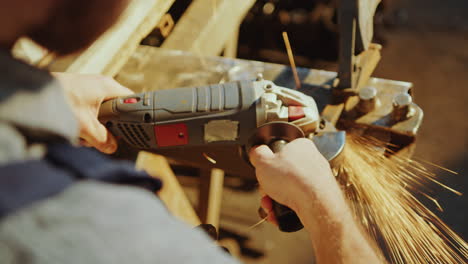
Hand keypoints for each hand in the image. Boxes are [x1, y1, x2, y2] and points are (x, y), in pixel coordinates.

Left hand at [53, 72, 132, 153]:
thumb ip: (102, 138)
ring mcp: (88, 89)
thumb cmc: (56, 100)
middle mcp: (100, 85)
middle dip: (107, 127)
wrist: (29, 93)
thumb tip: (112, 147)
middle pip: (116, 110)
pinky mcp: (78, 94)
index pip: (132, 101)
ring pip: (101, 113)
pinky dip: (84, 122)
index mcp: (108, 87)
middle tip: (98, 136)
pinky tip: (74, 129)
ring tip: (82, 135)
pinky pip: (89, 112)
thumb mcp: (84, 126)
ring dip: (93, 127)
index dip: (132, 117)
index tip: (128, 131)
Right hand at [250, 139, 383, 262]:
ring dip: (274, 200)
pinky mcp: (320, 196)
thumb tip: (256, 152)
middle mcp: (312, 160)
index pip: (280, 152)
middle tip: (265, 193)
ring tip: (270, 207)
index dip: (267, 165)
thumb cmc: (293, 179)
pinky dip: (286, 209)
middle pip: (282, 174)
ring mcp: (317, 179)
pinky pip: (298, 201)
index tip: (262, 173)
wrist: (317, 204)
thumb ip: (257, 153)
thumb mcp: (263, 160)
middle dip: (269, 187)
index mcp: (301, 146)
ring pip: (288, 190)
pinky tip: (278, 215)